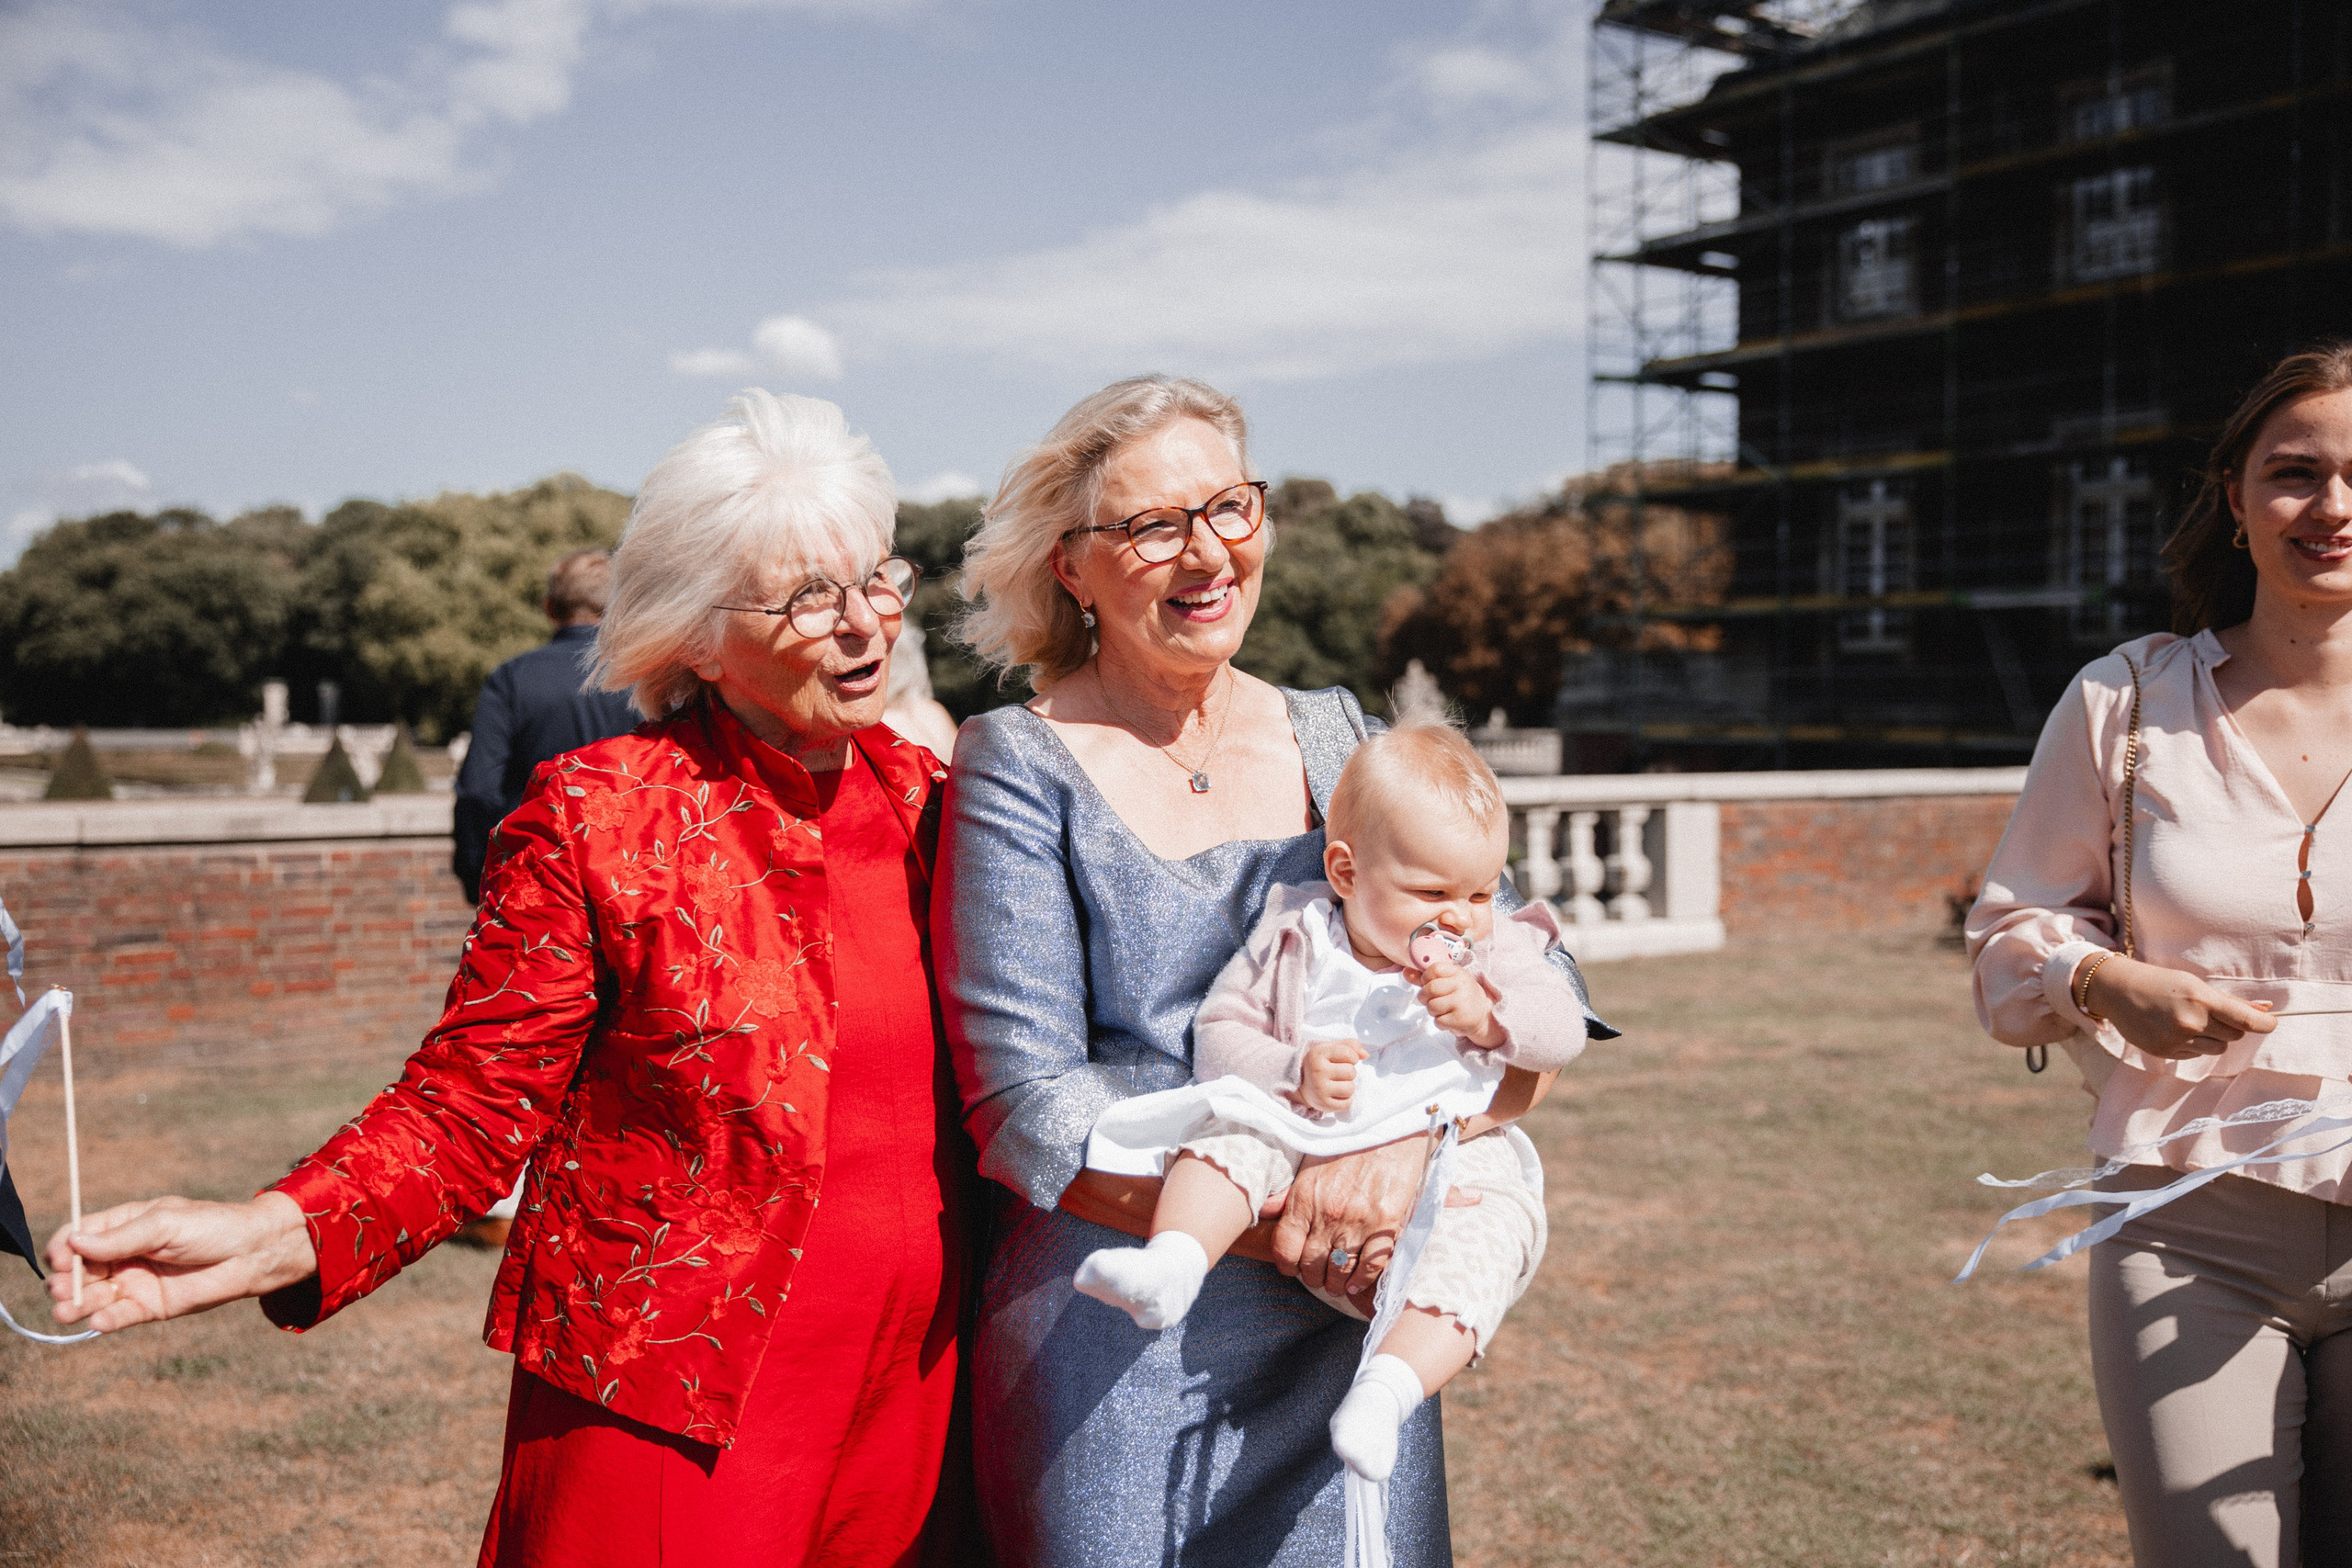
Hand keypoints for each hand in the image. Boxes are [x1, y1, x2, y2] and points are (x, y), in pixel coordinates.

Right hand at [44, 1192, 317, 1333]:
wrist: (253, 1253)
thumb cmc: (211, 1227)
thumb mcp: (165, 1225)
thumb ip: (122, 1238)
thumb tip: (74, 1243)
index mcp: (122, 1226)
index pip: (77, 1237)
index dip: (63, 1249)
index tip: (59, 1258)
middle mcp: (121, 1256)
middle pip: (78, 1271)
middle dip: (64, 1282)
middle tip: (62, 1289)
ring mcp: (133, 1283)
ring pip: (92, 1297)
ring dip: (76, 1304)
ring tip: (68, 1310)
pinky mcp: (149, 1308)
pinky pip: (119, 1317)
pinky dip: (106, 1321)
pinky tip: (99, 1322)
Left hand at [1272, 1135, 1479, 1301]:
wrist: (1393, 1128)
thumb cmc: (1350, 1143)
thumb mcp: (1312, 1162)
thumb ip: (1288, 1192)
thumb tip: (1263, 1210)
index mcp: (1306, 1196)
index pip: (1285, 1248)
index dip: (1286, 1265)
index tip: (1292, 1267)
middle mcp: (1329, 1212)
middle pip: (1311, 1264)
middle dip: (1312, 1276)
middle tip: (1317, 1276)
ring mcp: (1359, 1220)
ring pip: (1340, 1269)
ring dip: (1336, 1283)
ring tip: (1336, 1283)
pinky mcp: (1387, 1223)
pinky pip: (1371, 1265)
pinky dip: (1362, 1279)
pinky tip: (1356, 1282)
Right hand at [1300, 1038, 1366, 1113]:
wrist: (1300, 1084)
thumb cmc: (1320, 1064)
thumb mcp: (1330, 1049)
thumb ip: (1350, 1046)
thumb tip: (1366, 1055)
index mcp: (1318, 1053)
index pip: (1350, 1054)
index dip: (1352, 1057)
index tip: (1342, 1060)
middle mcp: (1318, 1071)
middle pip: (1351, 1072)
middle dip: (1348, 1073)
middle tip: (1337, 1074)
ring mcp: (1320, 1089)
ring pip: (1350, 1088)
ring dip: (1347, 1086)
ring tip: (1336, 1084)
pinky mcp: (1324, 1104)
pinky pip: (1347, 1103)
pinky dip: (1345, 1099)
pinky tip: (1335, 1094)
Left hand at [1414, 959, 1500, 1048]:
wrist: (1481, 1014)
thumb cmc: (1459, 995)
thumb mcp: (1447, 981)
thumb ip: (1425, 977)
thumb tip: (1405, 972)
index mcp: (1458, 972)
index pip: (1434, 969)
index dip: (1426, 978)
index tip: (1429, 983)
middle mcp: (1462, 985)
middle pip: (1430, 989)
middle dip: (1424, 997)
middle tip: (1431, 1000)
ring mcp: (1462, 1002)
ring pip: (1432, 1006)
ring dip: (1433, 1011)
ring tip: (1443, 1009)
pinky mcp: (1461, 1019)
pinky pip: (1438, 1021)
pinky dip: (1440, 1022)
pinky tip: (1449, 1018)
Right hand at [2077, 952, 2278, 1059]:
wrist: (2117, 991)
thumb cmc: (2159, 982)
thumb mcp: (2195, 984)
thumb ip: (2230, 1002)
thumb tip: (2266, 1010)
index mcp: (2202, 1000)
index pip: (2248, 1021)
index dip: (2266, 1024)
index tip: (2271, 1023)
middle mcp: (2191, 1022)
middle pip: (2235, 1036)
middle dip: (2230, 1027)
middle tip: (2211, 1014)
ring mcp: (2177, 1040)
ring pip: (2217, 1049)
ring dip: (2212, 1038)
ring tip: (2190, 1022)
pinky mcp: (2165, 1052)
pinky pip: (2195, 1054)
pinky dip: (2192, 1045)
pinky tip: (2173, 1030)